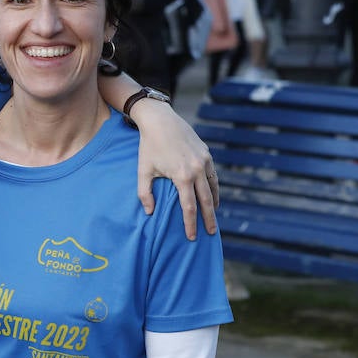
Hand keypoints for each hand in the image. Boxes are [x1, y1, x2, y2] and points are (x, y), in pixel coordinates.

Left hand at [130, 99, 218, 239]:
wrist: (160, 120)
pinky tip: (212, 196)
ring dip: (214, 204)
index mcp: (182, 176)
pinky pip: (213, 175)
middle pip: (206, 201)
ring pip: (213, 188)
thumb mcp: (143, 171)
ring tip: (213, 217)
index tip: (192, 237)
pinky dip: (214, 188)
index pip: (189, 207)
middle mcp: (197, 170)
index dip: (190, 223)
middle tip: (210, 233)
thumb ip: (145, 194)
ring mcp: (204, 161)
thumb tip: (150, 213)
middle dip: (208, 219)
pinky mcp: (206, 154)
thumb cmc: (148, 146)